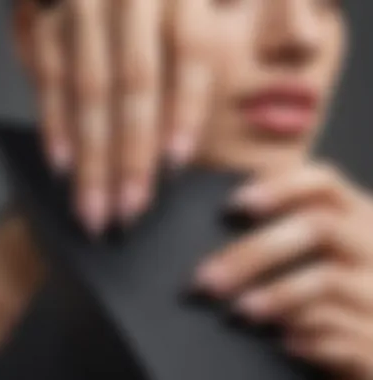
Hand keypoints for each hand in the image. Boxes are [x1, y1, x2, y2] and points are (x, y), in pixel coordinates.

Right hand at [14, 0, 212, 232]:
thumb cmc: (165, 13)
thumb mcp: (202, 22)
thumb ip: (204, 67)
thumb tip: (198, 139)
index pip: (189, 49)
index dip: (186, 108)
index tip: (176, 162)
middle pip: (135, 83)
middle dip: (131, 153)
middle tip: (131, 208)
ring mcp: (84, 6)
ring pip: (89, 90)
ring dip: (92, 156)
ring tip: (96, 206)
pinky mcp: (48, 21)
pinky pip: (49, 77)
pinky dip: (56, 125)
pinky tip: (62, 166)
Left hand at [194, 162, 372, 378]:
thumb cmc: (341, 279)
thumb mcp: (327, 246)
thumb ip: (290, 228)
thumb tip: (226, 220)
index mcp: (353, 216)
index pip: (322, 183)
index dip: (280, 188)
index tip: (234, 203)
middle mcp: (371, 244)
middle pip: (317, 226)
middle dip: (256, 250)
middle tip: (208, 277)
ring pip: (326, 280)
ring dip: (277, 295)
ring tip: (240, 309)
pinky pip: (343, 332)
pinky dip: (307, 336)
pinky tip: (281, 341)